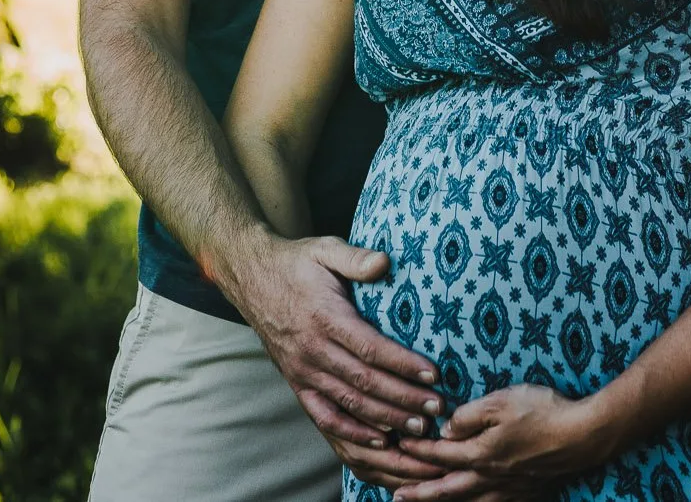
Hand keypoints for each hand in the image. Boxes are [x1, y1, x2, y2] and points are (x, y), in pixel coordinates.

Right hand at [231, 231, 444, 453]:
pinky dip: (351, 434)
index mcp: (325, 317)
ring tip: (419, 430)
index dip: (403, 364)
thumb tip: (385, 262)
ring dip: (386, 420)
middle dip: (404, 399)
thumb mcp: (325, 249)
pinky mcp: (297, 384)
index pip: (370, 348)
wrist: (252, 278)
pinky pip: (325, 417)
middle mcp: (313, 350)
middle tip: (438, 410)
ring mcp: (303, 372)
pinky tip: (378, 441)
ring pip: (349, 404)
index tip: (433, 375)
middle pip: (365, 383)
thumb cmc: (297, 262)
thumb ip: (355, 257)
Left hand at [396, 386, 600, 501]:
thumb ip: (470, 415)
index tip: (397, 445)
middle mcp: (489, 478)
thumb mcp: (502, 401)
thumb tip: (446, 428)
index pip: (440, 453)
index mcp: (481, 453)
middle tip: (396, 496)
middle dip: (419, 492)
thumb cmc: (543, 412)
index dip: (417, 449)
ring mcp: (507, 490)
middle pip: (446, 488)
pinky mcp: (525, 495)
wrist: (583, 438)